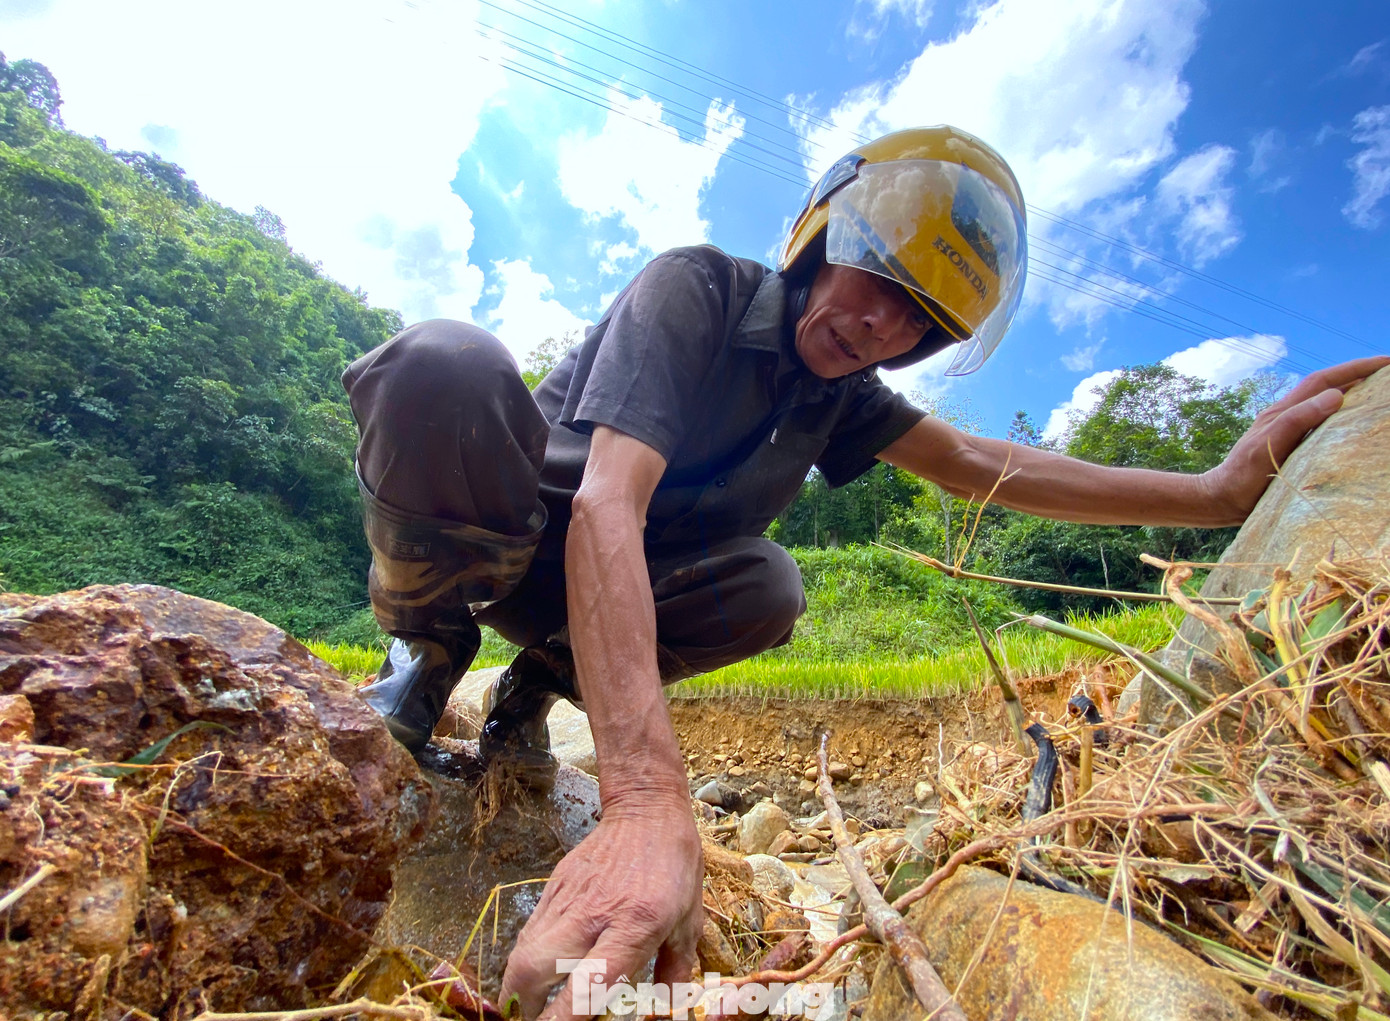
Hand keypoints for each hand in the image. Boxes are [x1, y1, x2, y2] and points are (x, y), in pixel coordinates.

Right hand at [500, 795, 703, 1019]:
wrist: (646, 812)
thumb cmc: (674, 868)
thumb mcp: (687, 924)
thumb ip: (673, 974)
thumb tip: (668, 1012)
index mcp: (634, 925)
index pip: (590, 982)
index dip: (566, 1018)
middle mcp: (593, 914)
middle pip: (534, 969)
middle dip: (524, 1007)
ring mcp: (567, 899)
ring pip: (522, 952)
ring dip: (519, 987)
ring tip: (532, 1006)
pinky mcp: (552, 886)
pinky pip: (527, 932)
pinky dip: (525, 960)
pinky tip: (539, 971)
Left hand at [1204, 355, 1388, 522]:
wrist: (1221, 499)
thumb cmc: (1243, 476)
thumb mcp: (1268, 446)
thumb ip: (1297, 420)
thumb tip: (1336, 396)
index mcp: (1283, 412)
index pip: (1323, 381)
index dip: (1355, 368)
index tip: (1387, 363)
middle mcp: (1286, 416)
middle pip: (1327, 388)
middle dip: (1359, 376)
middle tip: (1389, 376)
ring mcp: (1287, 431)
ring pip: (1325, 405)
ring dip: (1353, 395)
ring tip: (1381, 396)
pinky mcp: (1290, 447)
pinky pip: (1321, 425)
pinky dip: (1342, 419)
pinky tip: (1355, 427)